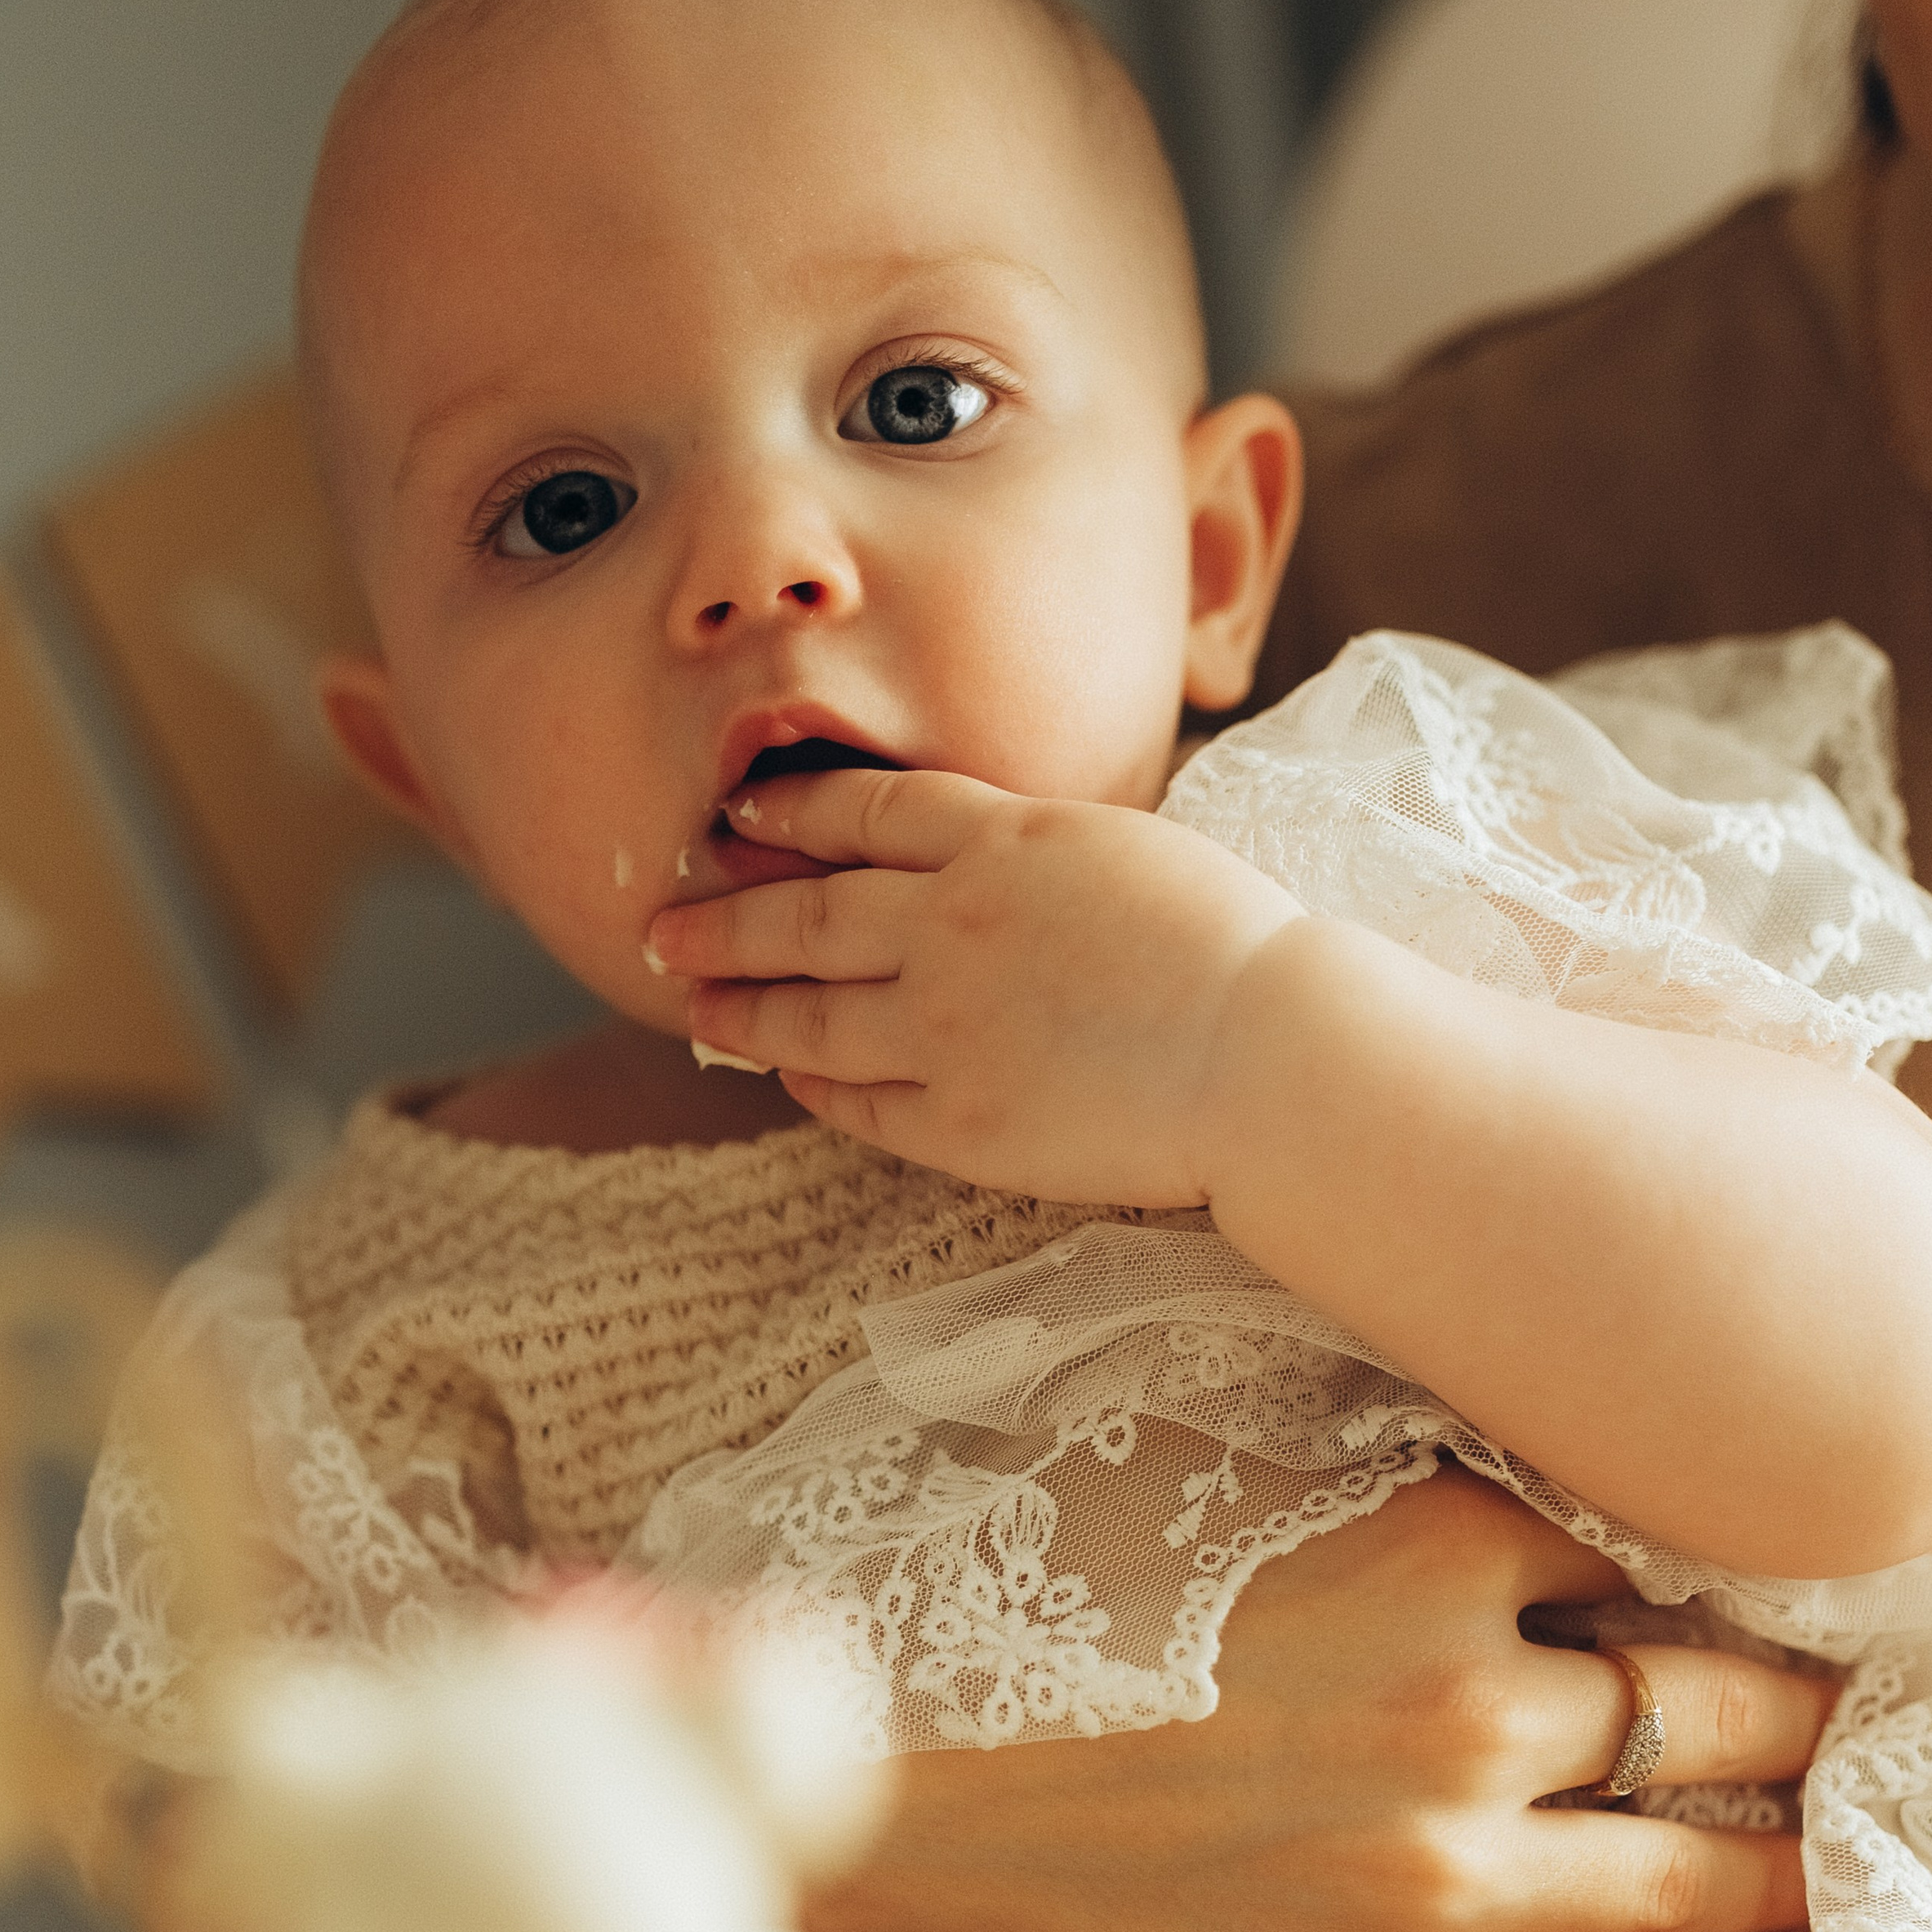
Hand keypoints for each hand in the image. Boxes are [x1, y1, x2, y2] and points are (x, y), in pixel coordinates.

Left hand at [644, 765, 1300, 1204]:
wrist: (1270, 1053)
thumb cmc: (1238, 948)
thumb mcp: (1130, 852)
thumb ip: (1042, 853)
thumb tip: (997, 855)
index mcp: (1003, 841)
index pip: (864, 812)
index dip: (791, 811)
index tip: (739, 815)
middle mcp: (950, 925)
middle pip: (804, 913)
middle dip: (723, 916)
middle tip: (662, 923)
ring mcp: (944, 1027)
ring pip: (808, 1012)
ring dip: (741, 1005)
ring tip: (693, 1003)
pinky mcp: (958, 1120)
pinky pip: (857, 1100)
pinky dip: (812, 1083)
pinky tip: (788, 1074)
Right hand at [799, 1469, 1833, 1931]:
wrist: (903, 1763)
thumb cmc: (1054, 1587)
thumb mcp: (1233, 1469)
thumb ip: (1401, 1484)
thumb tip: (1542, 1521)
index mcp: (1433, 1557)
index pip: (1631, 1571)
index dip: (1691, 1589)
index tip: (1749, 1609)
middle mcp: (1461, 1716)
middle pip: (1703, 1719)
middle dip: (1798, 1723)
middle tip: (1857, 1729)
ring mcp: (1419, 1876)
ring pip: (1678, 1879)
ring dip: (1779, 1869)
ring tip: (1836, 1868)